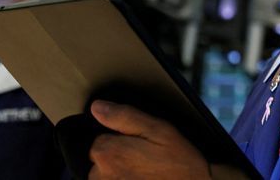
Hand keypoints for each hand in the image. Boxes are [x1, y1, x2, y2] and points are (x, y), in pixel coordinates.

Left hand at [88, 100, 211, 179]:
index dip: (120, 138)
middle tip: (146, 160)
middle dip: (119, 157)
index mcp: (108, 153)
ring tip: (146, 173)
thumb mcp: (158, 130)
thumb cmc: (181, 165)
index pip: (98, 138)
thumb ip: (124, 116)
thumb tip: (97, 107)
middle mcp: (101, 176)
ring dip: (122, 173)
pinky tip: (143, 179)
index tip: (140, 144)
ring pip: (105, 176)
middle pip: (101, 159)